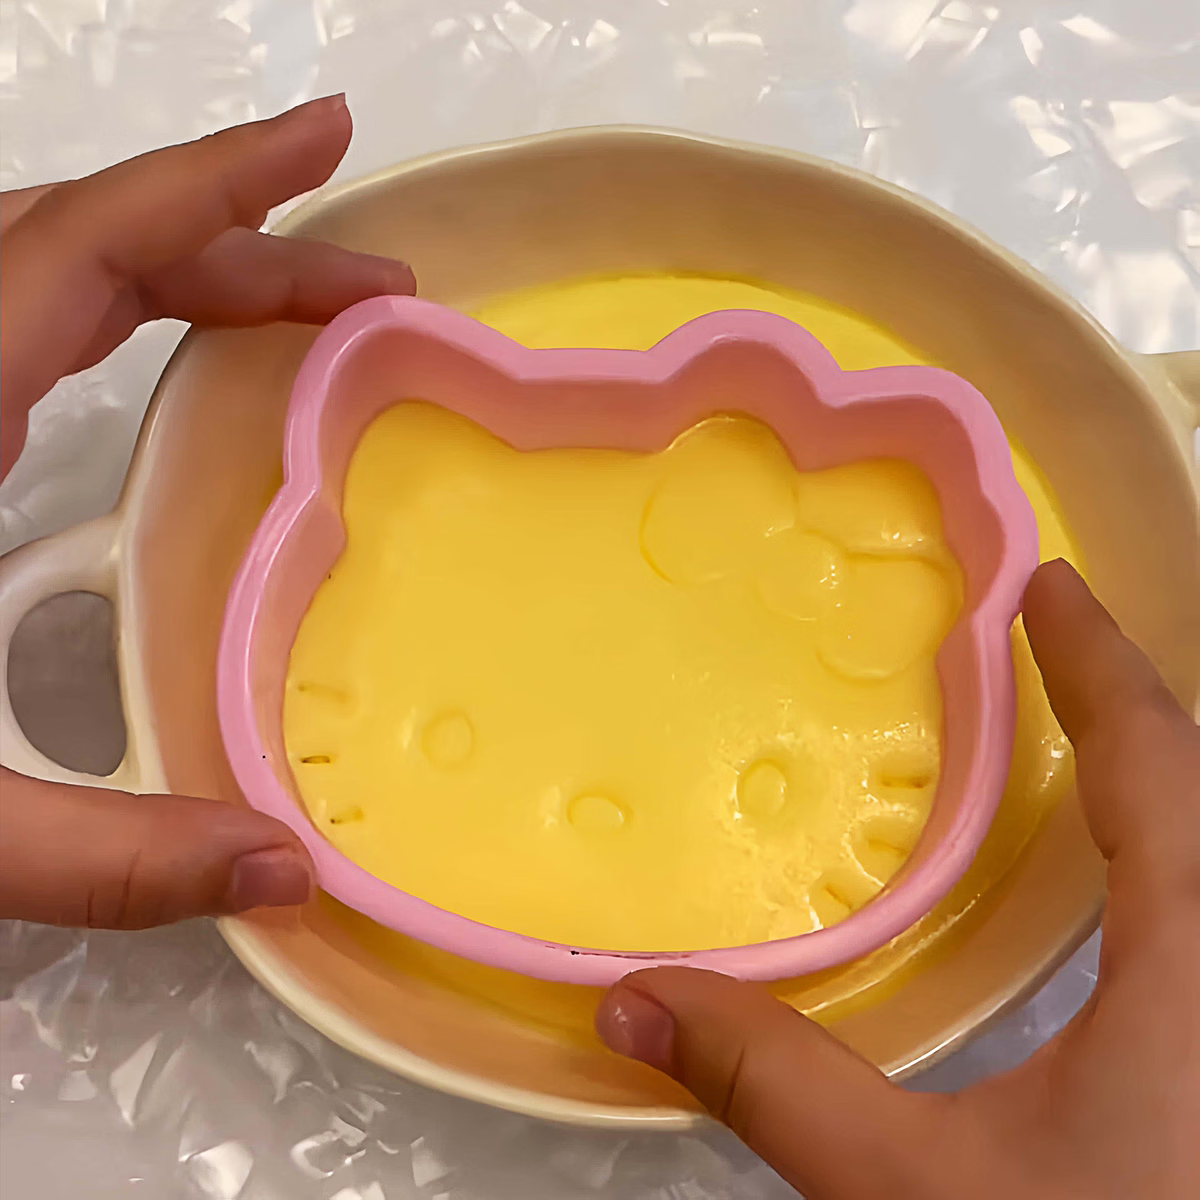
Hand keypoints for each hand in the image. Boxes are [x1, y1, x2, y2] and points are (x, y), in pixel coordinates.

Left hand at [0, 97, 414, 927]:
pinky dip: (118, 300)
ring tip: (301, 300)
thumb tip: (283, 867)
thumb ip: (104, 853)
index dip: (216, 184)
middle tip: (371, 282)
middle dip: (244, 242)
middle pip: (85, 242)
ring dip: (184, 263)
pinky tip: (168, 346)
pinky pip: (22, 316)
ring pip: (47, 267)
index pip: (85, 250)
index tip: (325, 137)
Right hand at [597, 560, 1199, 1198]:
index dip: (1097, 663)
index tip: (1046, 586)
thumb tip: (639, 1000)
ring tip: (1089, 750)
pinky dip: (1173, 871)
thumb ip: (783, 1089)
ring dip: (1165, 792)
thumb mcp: (927, 1197)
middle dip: (1140, 711)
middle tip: (1060, 653)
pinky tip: (1126, 916)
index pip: (1158, 763)